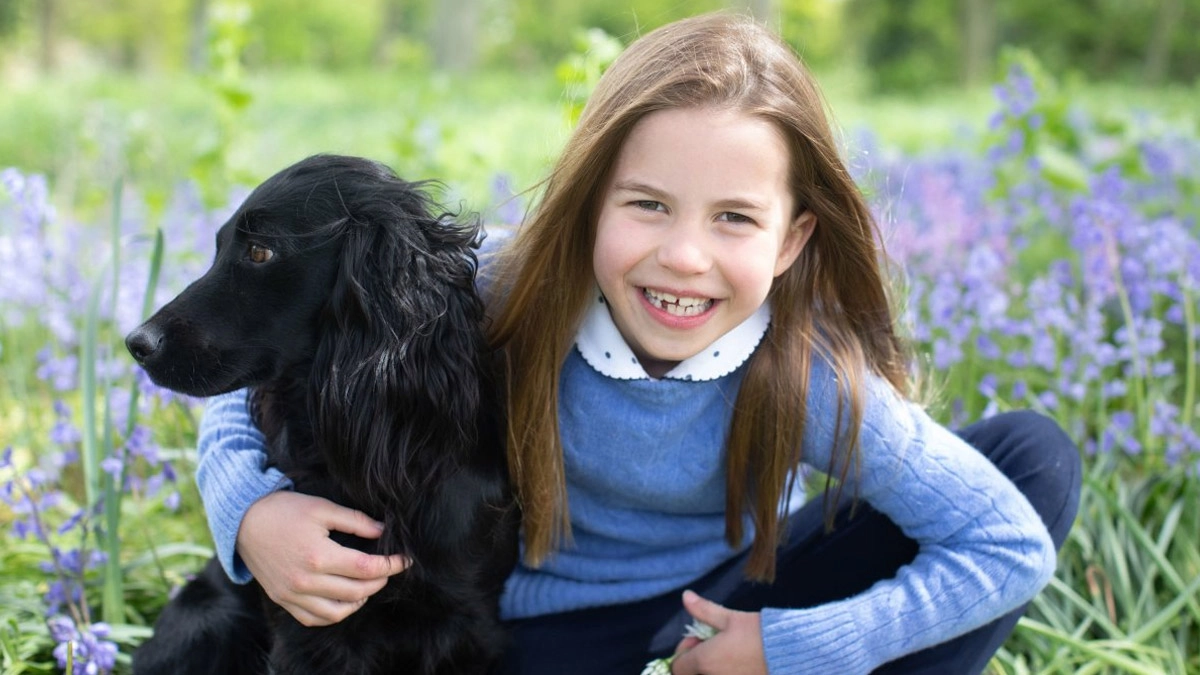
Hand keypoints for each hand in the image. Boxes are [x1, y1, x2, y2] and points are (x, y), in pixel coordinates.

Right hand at [236, 491, 409, 626]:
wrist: (244, 522)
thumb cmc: (284, 511)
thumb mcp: (322, 508)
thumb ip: (355, 521)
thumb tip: (383, 531)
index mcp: (318, 556)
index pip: (366, 568)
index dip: (390, 565)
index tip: (404, 559)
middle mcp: (305, 581)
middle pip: (356, 591)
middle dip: (380, 581)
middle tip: (388, 568)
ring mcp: (293, 595)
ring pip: (337, 611)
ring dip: (360, 600)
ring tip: (368, 584)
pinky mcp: (283, 600)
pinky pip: (314, 619)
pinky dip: (335, 613)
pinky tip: (345, 599)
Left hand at [671, 591, 765, 674]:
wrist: (792, 655)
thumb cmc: (760, 635)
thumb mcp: (731, 618)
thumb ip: (704, 610)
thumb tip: (685, 596)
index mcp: (704, 661)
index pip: (677, 666)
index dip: (684, 651)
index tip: (700, 639)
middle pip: (692, 674)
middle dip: (697, 661)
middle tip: (713, 646)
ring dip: (711, 667)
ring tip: (728, 654)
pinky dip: (726, 672)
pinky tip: (741, 664)